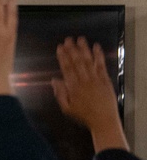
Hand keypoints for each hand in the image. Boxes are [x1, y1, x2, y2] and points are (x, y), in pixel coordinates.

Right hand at [53, 37, 127, 152]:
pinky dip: (98, 55)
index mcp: (73, 87)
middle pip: (77, 62)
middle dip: (72, 50)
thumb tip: (54, 80)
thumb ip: (60, 94)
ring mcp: (95, 79)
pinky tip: (96, 47)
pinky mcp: (105, 79)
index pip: (66, 69)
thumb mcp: (66, 109)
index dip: (62, 57)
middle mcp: (84, 80)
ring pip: (88, 61)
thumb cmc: (83, 115)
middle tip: (68, 39)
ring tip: (80, 39)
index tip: (59, 48)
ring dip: (84, 49)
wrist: (103, 120)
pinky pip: (101, 65)